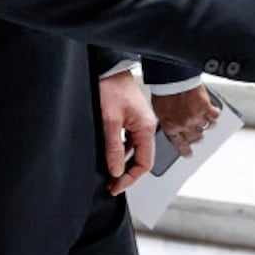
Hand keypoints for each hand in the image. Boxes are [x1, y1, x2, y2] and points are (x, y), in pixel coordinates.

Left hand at [99, 71, 156, 195]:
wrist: (109, 68)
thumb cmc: (111, 87)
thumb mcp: (109, 120)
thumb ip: (113, 147)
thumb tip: (116, 170)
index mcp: (145, 127)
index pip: (145, 163)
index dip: (130, 178)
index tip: (115, 186)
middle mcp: (146, 126)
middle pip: (142, 159)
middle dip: (127, 174)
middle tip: (112, 185)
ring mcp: (139, 123)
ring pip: (135, 151)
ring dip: (123, 164)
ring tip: (110, 174)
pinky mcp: (131, 119)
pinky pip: (130, 141)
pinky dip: (122, 152)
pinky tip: (110, 156)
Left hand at [150, 86, 220, 156]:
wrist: (171, 77)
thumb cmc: (164, 90)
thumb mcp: (159, 111)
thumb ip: (167, 121)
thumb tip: (171, 127)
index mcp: (171, 127)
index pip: (180, 145)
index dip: (185, 150)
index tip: (189, 153)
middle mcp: (184, 125)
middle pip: (195, 138)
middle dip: (196, 136)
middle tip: (197, 132)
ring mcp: (196, 117)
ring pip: (205, 128)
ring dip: (205, 124)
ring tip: (204, 118)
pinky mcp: (206, 107)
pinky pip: (214, 117)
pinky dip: (215, 114)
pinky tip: (214, 112)